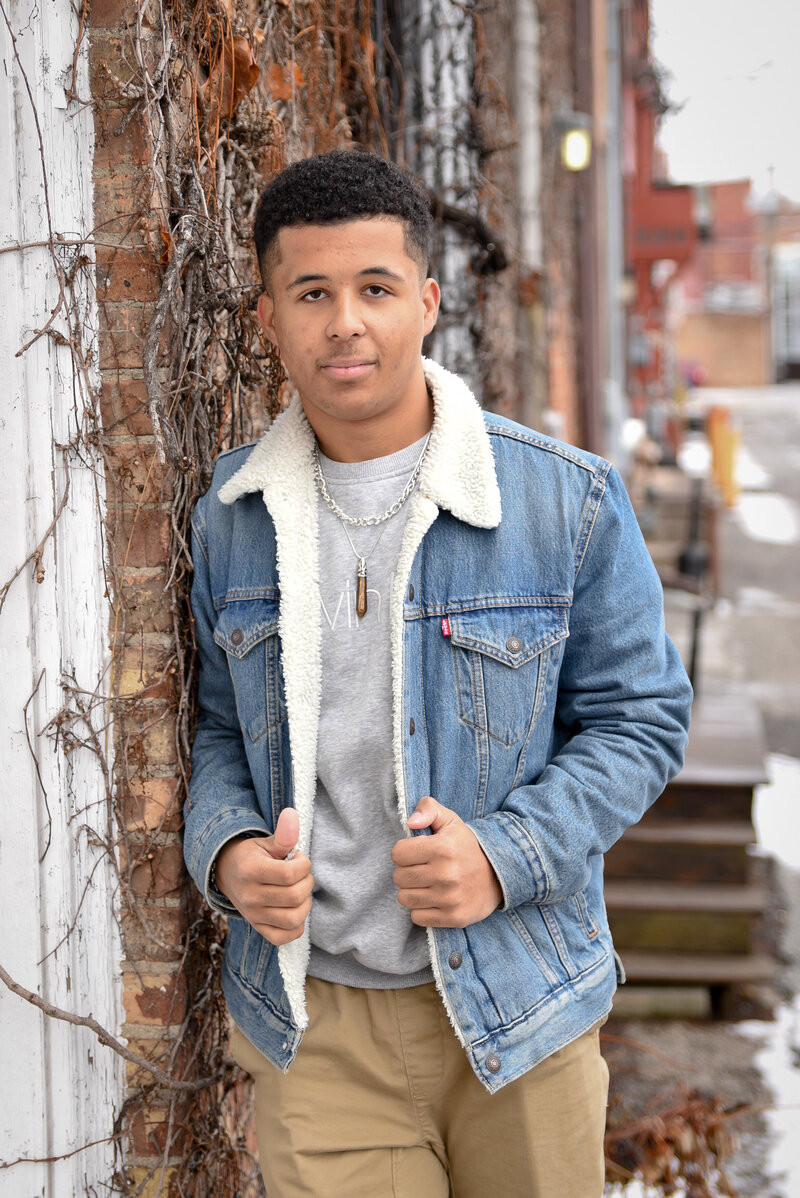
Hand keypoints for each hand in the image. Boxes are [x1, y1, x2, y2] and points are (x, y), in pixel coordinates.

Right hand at [215, 808, 312, 945]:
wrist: (227, 874)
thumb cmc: (252, 856)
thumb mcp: (265, 842)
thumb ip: (283, 835)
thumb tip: (292, 814)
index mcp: (250, 871)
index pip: (289, 875)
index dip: (303, 865)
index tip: (298, 858)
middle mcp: (249, 896)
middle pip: (295, 897)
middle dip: (307, 882)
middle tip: (300, 874)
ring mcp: (253, 915)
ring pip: (293, 919)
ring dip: (305, 904)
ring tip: (299, 891)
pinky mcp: (258, 928)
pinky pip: (285, 937)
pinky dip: (296, 926)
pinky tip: (294, 909)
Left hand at [391, 797, 502, 928]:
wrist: (498, 876)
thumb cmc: (466, 847)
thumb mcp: (450, 820)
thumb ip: (427, 809)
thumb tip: (410, 823)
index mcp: (443, 848)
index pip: (397, 853)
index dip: (404, 851)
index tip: (416, 852)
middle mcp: (446, 874)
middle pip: (398, 877)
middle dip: (406, 871)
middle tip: (422, 869)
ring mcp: (450, 898)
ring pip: (404, 898)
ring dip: (412, 891)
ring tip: (426, 884)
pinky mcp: (454, 917)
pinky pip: (417, 917)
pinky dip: (421, 910)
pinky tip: (433, 899)